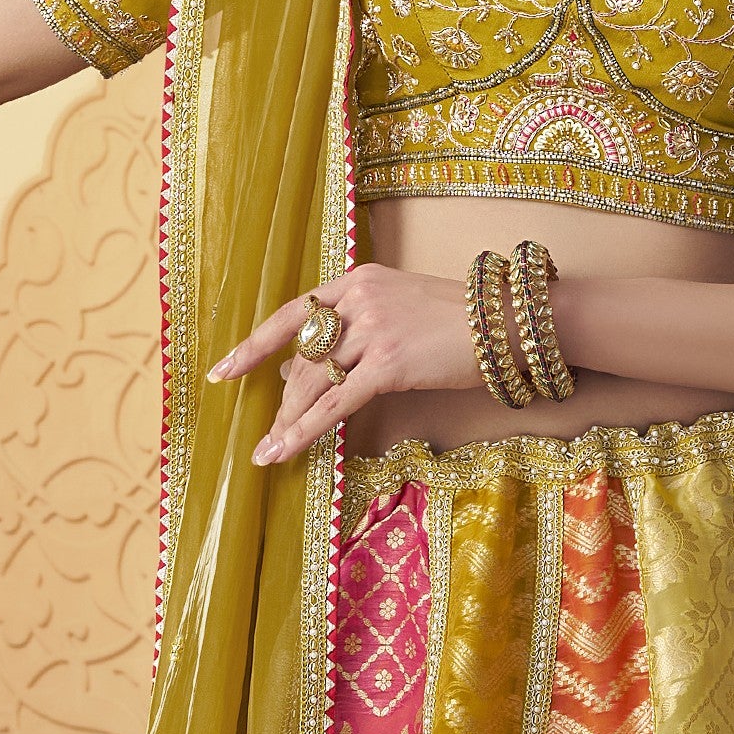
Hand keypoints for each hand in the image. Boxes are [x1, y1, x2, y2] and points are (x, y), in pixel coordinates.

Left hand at [214, 262, 484, 461]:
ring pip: (313, 382)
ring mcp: (372, 329)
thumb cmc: (462, 323)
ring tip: (270, 451)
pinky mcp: (388, 363)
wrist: (508, 322)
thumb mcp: (400, 313)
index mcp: (357, 282)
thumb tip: (298, 373)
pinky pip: (334, 404)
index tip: (224, 370)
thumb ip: (354, 336)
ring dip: (288, 421)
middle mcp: (358, 300)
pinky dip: (304, 430)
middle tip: (267, 433)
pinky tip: (284, 451)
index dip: (255, 346)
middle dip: (282, 402)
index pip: (292, 314)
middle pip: (303, 358)